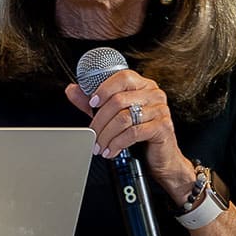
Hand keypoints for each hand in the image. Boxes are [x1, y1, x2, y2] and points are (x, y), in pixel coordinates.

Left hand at [65, 71, 193, 196]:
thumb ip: (94, 103)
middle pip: (119, 100)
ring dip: (106, 135)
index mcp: (143, 85)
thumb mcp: (113, 116)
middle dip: (99, 120)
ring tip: (99, 146)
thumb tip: (72, 90)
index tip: (91, 103)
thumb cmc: (139, 135)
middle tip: (91, 134)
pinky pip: (133, 132)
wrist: (161, 158)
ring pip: (124, 118)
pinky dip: (117, 143)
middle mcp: (154, 94)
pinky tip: (111, 151)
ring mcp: (160, 110)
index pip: (123, 78)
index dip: (104, 89)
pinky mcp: (163, 127)